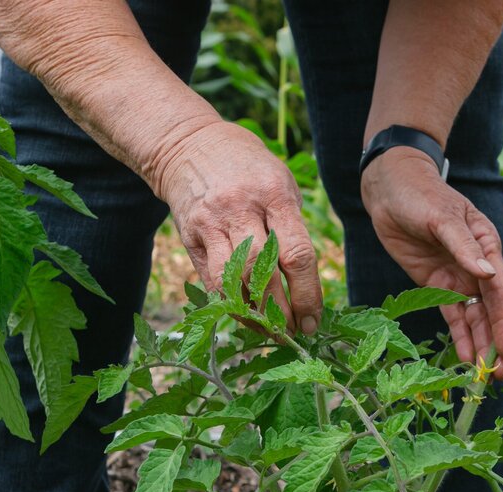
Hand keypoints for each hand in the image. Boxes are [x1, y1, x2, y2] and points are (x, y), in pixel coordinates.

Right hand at [154, 121, 322, 333]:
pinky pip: (211, 281)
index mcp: (274, 195)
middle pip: (265, 274)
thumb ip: (293, 227)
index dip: (307, 295)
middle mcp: (241, 209)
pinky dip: (230, 304)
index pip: (297, 255)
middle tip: (295, 334)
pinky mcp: (191, 236)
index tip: (313, 320)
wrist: (189, 146)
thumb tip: (306, 284)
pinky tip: (244, 316)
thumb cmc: (248, 168)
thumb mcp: (280, 182)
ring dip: (254, 315)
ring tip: (270, 332)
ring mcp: (212, 224)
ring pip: (234, 281)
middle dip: (282, 313)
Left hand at [361, 148, 502, 372]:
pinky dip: (459, 335)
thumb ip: (464, 246)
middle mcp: (477, 265)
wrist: (391, 188)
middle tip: (499, 373)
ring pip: (474, 317)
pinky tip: (464, 356)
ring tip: (484, 374)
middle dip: (496, 341)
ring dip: (480, 343)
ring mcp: (458, 277)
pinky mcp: (437, 284)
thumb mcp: (442, 218)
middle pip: (492, 310)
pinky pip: (452, 315)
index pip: (499, 290)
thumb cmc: (421, 194)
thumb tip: (486, 273)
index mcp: (487, 245)